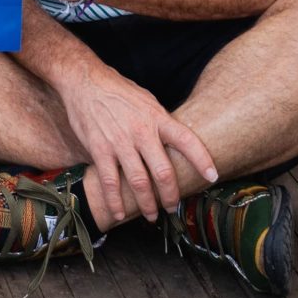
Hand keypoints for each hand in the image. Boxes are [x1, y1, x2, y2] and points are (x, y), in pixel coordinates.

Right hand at [52, 60, 219, 226]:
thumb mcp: (147, 101)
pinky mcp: (99, 149)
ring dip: (147, 204)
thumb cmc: (118, 91)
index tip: (212, 176)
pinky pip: (110, 181)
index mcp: (157, 118)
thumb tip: (174, 142)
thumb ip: (160, 123)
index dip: (202, 159)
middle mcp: (142, 132)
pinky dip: (115, 201)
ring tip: (151, 216)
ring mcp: (120, 142)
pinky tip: (119, 213)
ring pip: (139, 182)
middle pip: (163, 172)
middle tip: (173, 208)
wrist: (85, 81)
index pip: (186, 140)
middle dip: (170, 196)